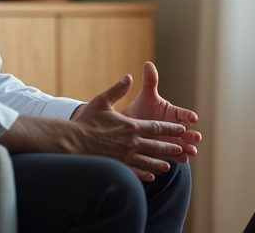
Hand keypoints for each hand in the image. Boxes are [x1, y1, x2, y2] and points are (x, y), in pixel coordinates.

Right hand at [72, 74, 186, 180]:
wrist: (73, 142)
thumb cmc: (86, 121)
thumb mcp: (102, 101)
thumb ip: (117, 89)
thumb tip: (128, 76)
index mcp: (131, 126)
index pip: (156, 127)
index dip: (170, 128)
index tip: (181, 129)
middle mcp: (131, 142)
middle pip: (156, 145)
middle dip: (169, 147)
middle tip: (181, 149)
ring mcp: (125, 156)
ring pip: (148, 161)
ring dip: (159, 163)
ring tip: (168, 166)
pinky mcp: (118, 166)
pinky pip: (135, 171)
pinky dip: (144, 175)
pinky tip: (151, 177)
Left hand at [122, 62, 202, 161]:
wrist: (130, 127)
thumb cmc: (141, 109)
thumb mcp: (146, 95)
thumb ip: (150, 81)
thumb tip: (148, 64)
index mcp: (172, 112)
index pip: (182, 113)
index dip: (188, 115)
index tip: (193, 117)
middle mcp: (174, 126)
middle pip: (186, 131)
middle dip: (191, 134)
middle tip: (196, 137)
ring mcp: (171, 139)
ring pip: (182, 144)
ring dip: (188, 147)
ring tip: (191, 151)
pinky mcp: (166, 150)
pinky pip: (173, 154)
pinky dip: (178, 157)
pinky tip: (181, 159)